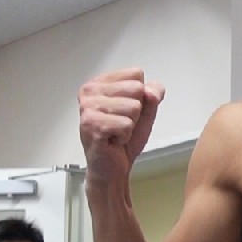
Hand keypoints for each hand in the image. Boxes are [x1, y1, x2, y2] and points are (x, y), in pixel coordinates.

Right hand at [78, 68, 164, 183]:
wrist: (112, 167)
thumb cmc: (124, 139)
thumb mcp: (146, 111)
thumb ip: (153, 94)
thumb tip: (151, 91)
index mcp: (100, 83)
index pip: (136, 74)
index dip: (140, 95)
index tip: (126, 111)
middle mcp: (90, 91)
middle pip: (136, 88)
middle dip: (136, 111)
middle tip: (121, 124)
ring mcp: (88, 107)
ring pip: (133, 107)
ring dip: (130, 125)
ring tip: (116, 132)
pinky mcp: (92, 124)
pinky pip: (126, 124)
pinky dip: (125, 136)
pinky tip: (112, 140)